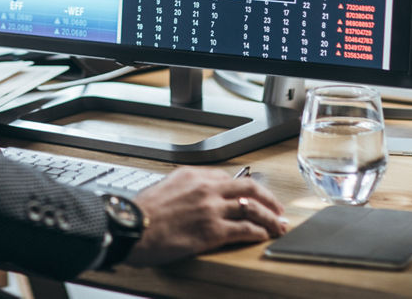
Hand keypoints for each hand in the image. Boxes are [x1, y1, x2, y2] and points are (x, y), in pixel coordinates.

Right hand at [123, 168, 286, 266]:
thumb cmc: (142, 212)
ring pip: (252, 208)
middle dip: (268, 198)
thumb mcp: (165, 187)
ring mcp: (212, 209)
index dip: (245, 188)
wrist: (132, 227)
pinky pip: (244, 229)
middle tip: (278, 207)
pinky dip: (258, 232)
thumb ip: (185, 188)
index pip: (229, 177)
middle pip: (249, 187)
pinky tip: (262, 236)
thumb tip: (196, 196)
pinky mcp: (213, 230)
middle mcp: (206, 188)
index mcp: (194, 175)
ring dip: (270, 217)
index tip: (252, 196)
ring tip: (278, 225)